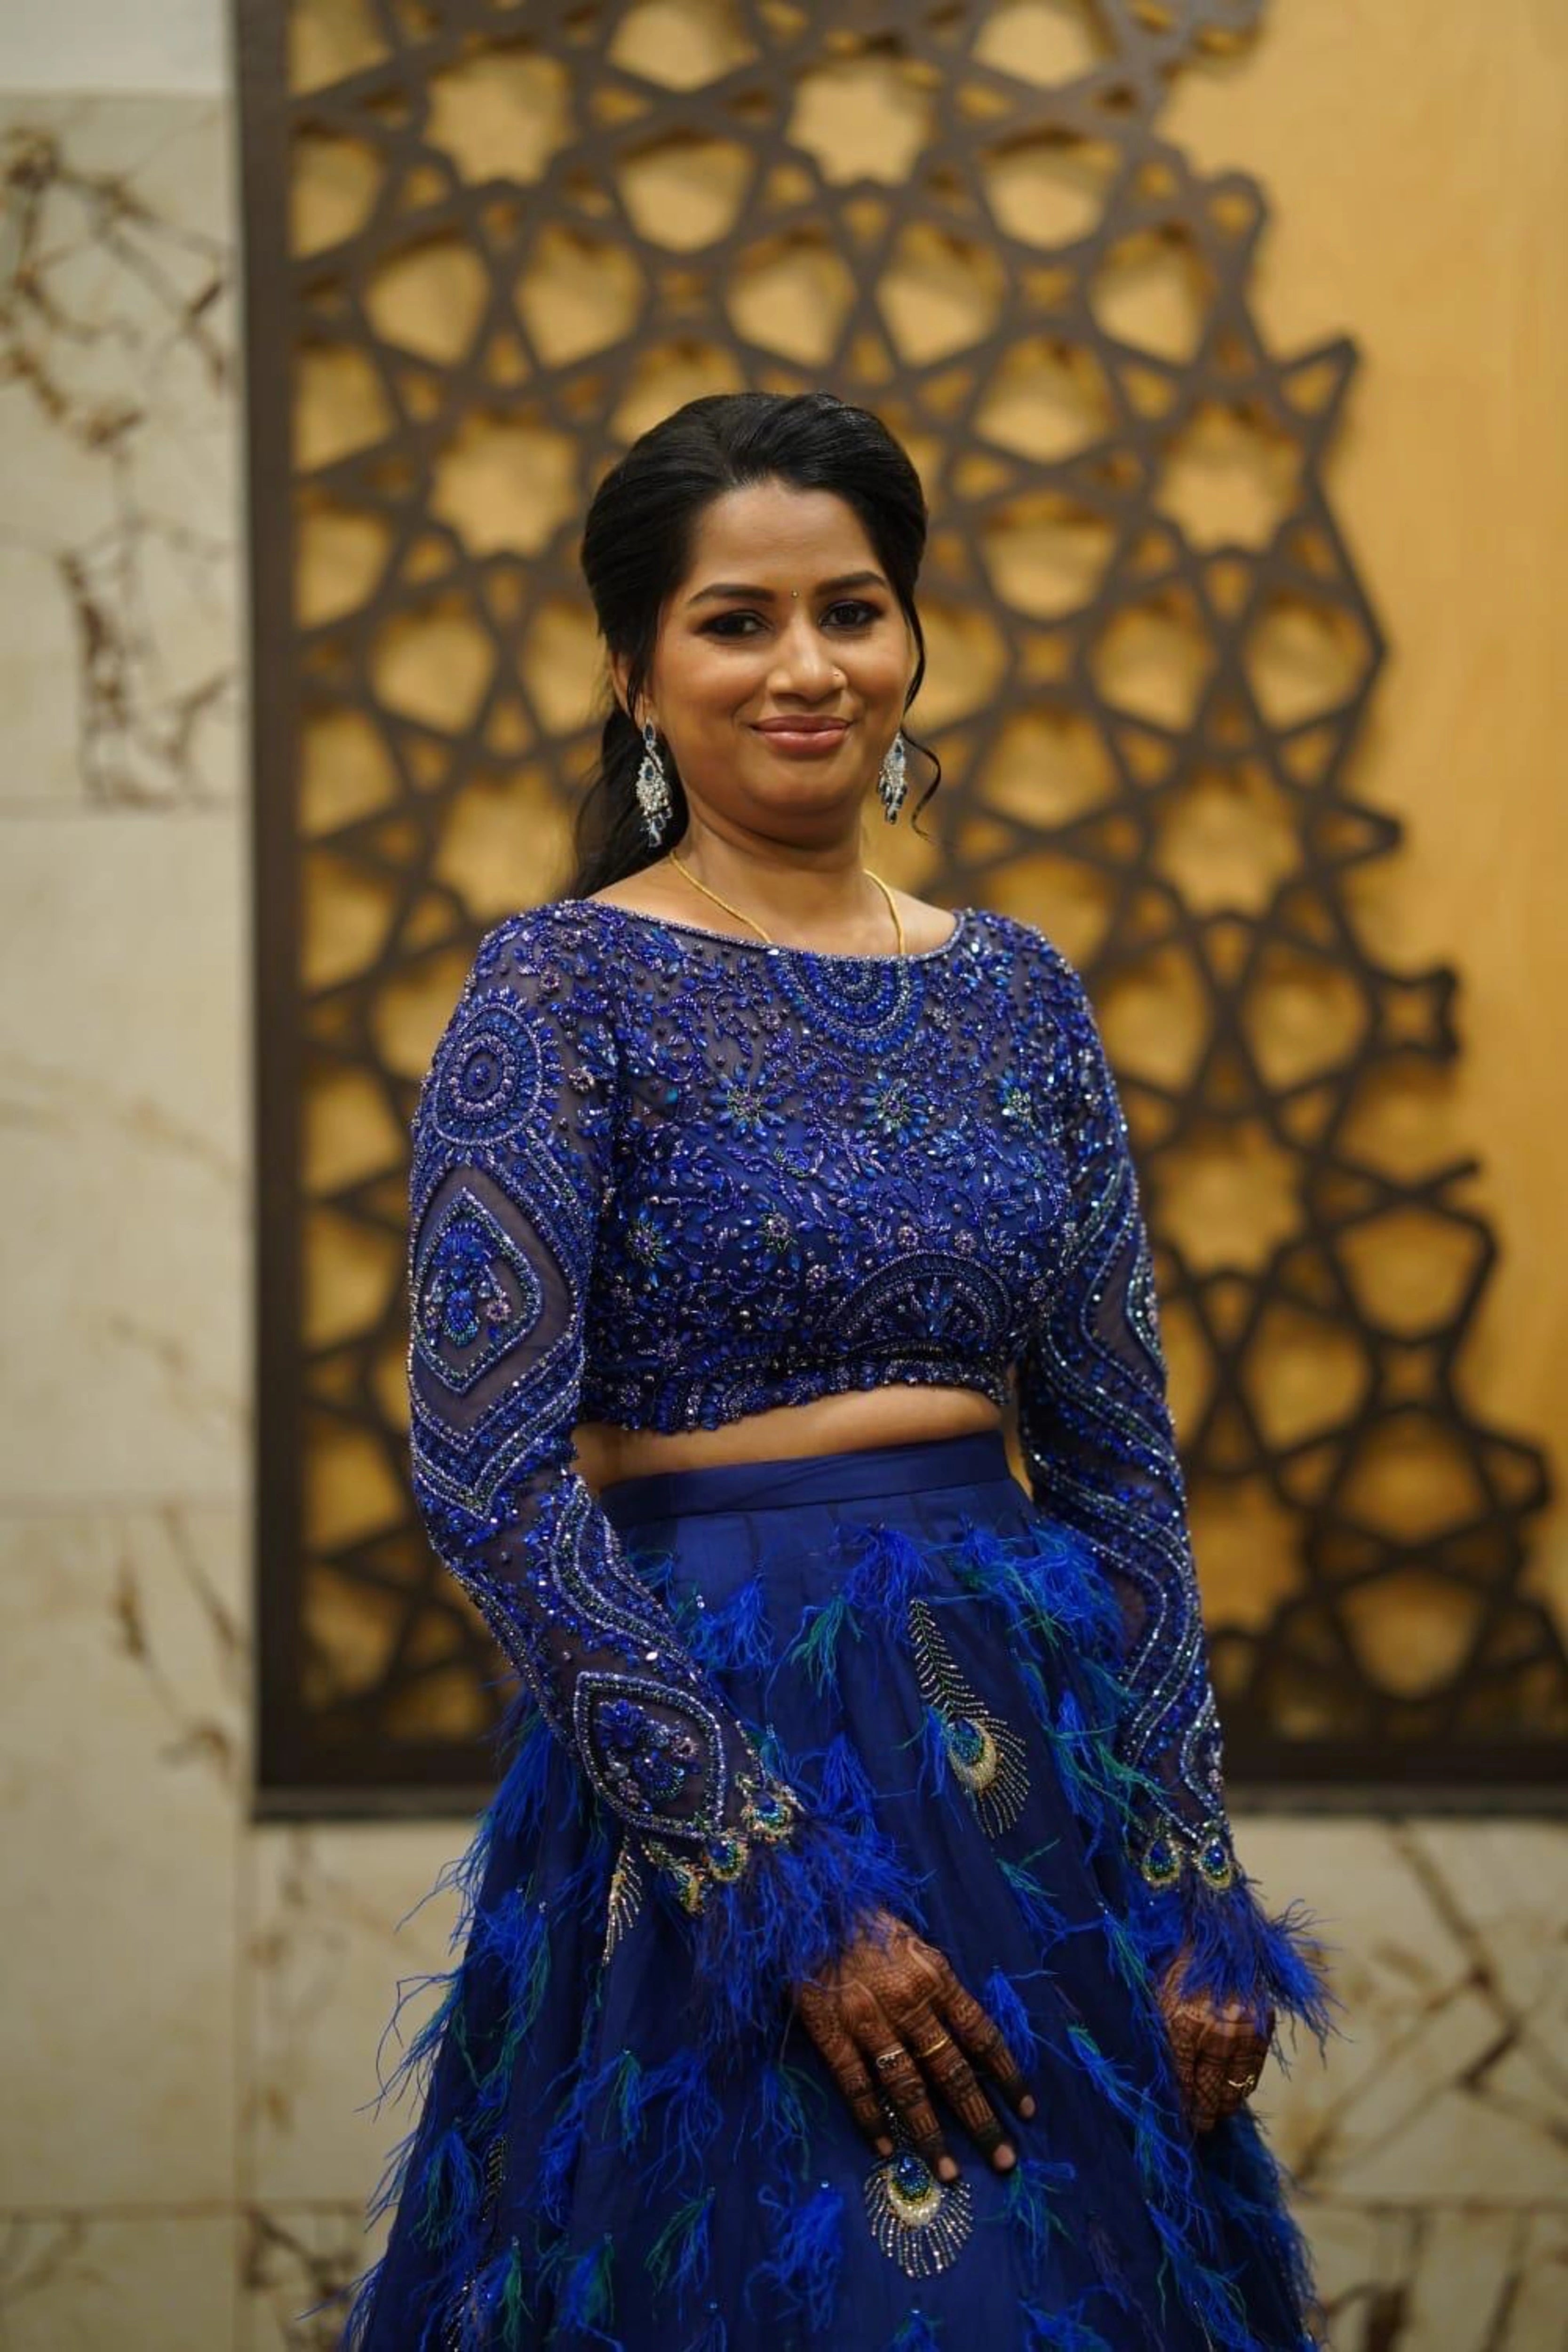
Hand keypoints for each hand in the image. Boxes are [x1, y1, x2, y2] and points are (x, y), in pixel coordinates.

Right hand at [791, 1908, 1036, 2180]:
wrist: (806, 1902)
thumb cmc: (865, 1923)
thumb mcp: (915, 1945)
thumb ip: (938, 1988)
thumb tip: (965, 2034)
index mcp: (936, 1977)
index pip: (982, 2035)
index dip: (1007, 2075)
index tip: (1027, 2110)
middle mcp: (909, 2004)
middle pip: (953, 2072)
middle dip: (981, 2120)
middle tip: (1004, 2160)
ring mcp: (869, 2022)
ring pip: (908, 2088)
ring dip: (931, 2134)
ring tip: (949, 2173)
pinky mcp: (831, 2032)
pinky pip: (857, 2085)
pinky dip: (872, 2120)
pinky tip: (887, 2149)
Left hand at [1157, 1953, 1272, 2132]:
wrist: (1211, 1928)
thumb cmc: (1171, 1964)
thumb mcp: (1154, 1998)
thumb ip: (1158, 2039)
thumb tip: (1159, 2082)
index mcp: (1184, 2023)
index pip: (1183, 2083)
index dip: (1180, 2107)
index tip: (1176, 2123)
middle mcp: (1218, 2030)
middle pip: (1210, 2091)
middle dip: (1202, 2114)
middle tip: (1197, 2127)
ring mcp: (1244, 2028)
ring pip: (1235, 2086)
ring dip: (1224, 2106)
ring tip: (1214, 2116)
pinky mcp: (1263, 2022)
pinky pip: (1254, 2068)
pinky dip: (1243, 2087)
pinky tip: (1233, 2096)